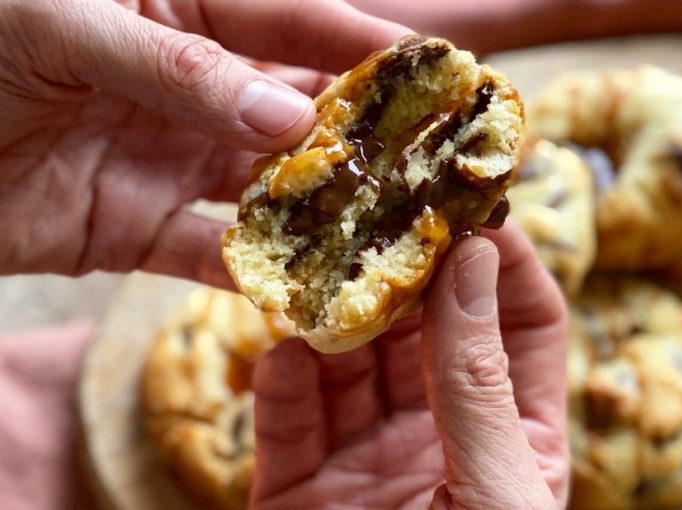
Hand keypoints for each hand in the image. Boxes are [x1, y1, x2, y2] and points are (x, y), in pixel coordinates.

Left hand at [0, 0, 408, 285]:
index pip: (298, 23)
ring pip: (271, 191)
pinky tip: (310, 292)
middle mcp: (193, 88)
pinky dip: (259, 276)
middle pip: (301, 114)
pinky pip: (214, 255)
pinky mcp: (140, 228)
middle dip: (371, 140)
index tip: (444, 75)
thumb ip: (180, 69)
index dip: (371, 49)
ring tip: (396, 237)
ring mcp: (172, 160)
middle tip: (442, 166)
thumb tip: (286, 123)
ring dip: (329, 215)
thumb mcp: (62, 23)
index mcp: (182, 11)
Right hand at [251, 222, 569, 508]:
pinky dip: (281, 386)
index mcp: (512, 434)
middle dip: (402, 274)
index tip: (470, 206)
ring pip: (348, 366)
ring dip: (333, 320)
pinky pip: (287, 423)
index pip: (521, 324)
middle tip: (374, 214)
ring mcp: (369, 461)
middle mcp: (441, 436)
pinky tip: (282, 356)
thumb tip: (471, 261)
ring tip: (317, 275)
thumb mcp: (496, 487)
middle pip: (426, 330)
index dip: (502, 262)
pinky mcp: (300, 491)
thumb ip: (477, 383)